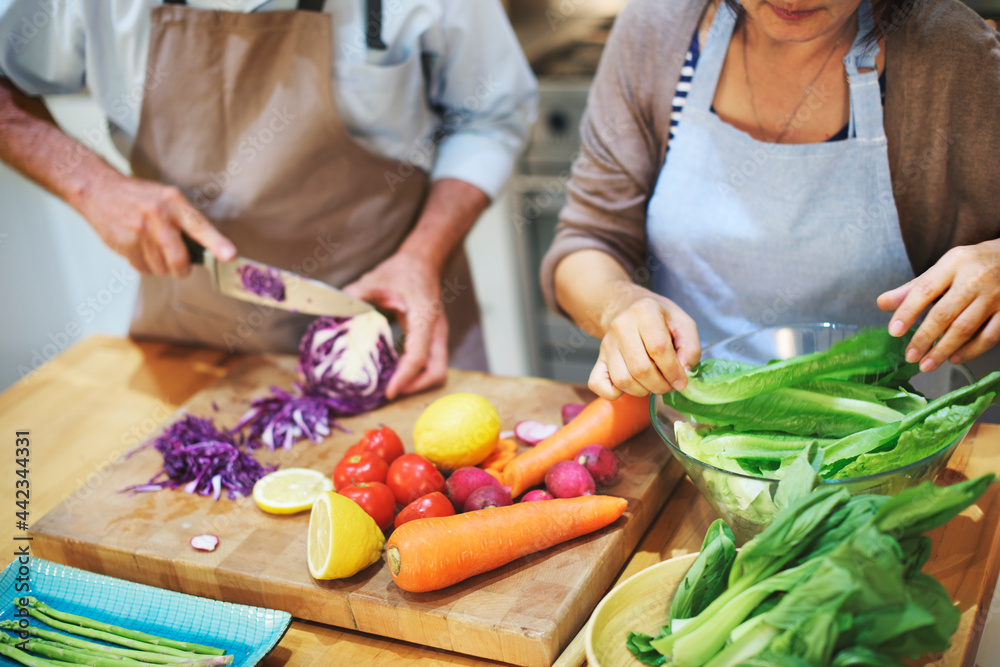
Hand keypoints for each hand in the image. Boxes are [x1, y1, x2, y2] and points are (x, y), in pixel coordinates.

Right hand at [76, 173, 234, 276]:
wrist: (98, 190)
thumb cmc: (140, 197)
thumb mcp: (167, 197)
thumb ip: (186, 220)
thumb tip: (206, 250)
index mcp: (173, 203)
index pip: (199, 226)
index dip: (216, 243)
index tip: (230, 256)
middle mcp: (157, 217)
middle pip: (179, 259)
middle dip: (182, 269)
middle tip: (181, 267)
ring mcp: (139, 232)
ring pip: (161, 269)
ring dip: (162, 266)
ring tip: (154, 248)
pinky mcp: (124, 245)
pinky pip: (144, 270)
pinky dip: (146, 266)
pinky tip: (140, 250)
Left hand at [343, 252, 447, 399]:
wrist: (423, 262)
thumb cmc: (402, 271)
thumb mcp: (377, 278)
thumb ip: (357, 293)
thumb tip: (336, 309)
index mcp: (424, 316)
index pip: (419, 355)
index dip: (404, 377)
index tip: (389, 392)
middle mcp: (436, 330)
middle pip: (436, 371)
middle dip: (415, 387)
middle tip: (389, 393)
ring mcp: (437, 336)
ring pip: (436, 370)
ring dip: (416, 383)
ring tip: (391, 387)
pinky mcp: (433, 339)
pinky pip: (430, 363)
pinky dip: (415, 374)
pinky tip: (395, 374)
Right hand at [589, 283, 700, 399]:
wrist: (626, 307)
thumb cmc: (658, 317)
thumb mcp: (682, 322)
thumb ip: (690, 347)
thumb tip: (684, 372)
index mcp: (644, 312)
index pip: (659, 349)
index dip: (673, 371)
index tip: (681, 382)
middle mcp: (621, 326)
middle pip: (640, 368)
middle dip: (660, 385)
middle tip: (669, 385)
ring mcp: (606, 344)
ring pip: (622, 380)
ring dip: (642, 391)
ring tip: (653, 384)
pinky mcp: (598, 358)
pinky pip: (598, 384)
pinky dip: (614, 393)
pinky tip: (630, 387)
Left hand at [878, 239, 999, 371]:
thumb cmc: (972, 265)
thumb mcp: (943, 268)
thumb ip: (913, 288)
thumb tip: (882, 303)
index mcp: (953, 263)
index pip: (925, 289)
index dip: (907, 311)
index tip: (894, 332)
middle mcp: (975, 278)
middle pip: (944, 313)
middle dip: (924, 338)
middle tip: (910, 356)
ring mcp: (995, 296)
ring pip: (965, 328)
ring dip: (943, 350)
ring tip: (926, 364)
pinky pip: (989, 336)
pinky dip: (970, 351)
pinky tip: (954, 358)